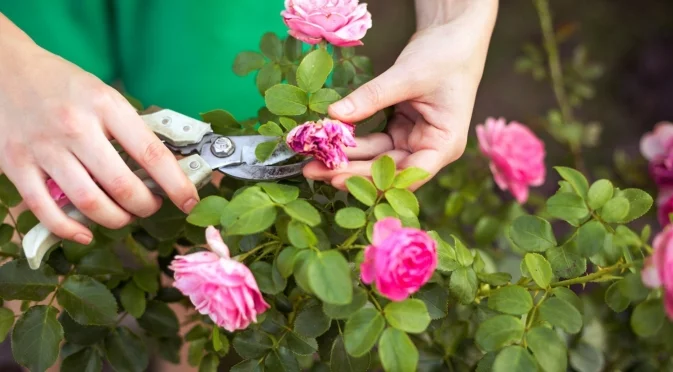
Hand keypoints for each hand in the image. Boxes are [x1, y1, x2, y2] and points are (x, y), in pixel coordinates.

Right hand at [0, 15, 199, 244]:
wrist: (6, 68)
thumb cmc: (64, 85)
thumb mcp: (104, 95)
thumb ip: (130, 128)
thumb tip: (166, 167)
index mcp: (105, 106)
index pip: (151, 153)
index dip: (176, 184)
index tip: (189, 201)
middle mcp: (76, 128)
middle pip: (122, 186)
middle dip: (145, 206)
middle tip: (151, 206)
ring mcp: (44, 148)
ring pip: (89, 203)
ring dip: (116, 220)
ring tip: (125, 216)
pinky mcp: (16, 165)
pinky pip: (46, 210)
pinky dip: (70, 230)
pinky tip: (86, 233)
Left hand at [303, 0, 497, 189]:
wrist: (453, 34)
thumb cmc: (445, 55)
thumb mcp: (407, 75)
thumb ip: (372, 97)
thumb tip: (335, 114)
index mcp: (444, 144)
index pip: (408, 174)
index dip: (373, 180)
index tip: (338, 178)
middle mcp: (429, 149)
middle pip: (387, 169)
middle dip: (350, 171)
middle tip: (313, 171)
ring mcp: (414, 140)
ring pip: (376, 158)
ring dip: (346, 158)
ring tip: (312, 160)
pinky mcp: (400, 129)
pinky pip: (373, 142)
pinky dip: (352, 142)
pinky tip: (328, 143)